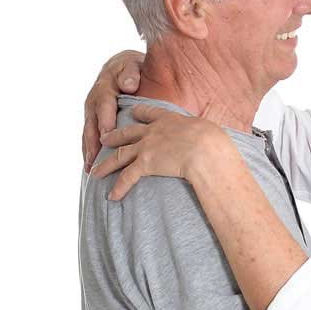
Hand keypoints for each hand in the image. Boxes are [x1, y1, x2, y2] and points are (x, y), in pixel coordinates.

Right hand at [82, 50, 143, 171]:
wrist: (123, 68)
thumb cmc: (131, 69)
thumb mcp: (132, 66)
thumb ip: (130, 74)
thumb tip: (128, 84)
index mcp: (104, 89)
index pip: (104, 107)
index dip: (104, 122)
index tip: (107, 137)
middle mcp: (94, 102)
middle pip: (92, 125)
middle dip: (92, 143)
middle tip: (95, 161)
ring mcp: (91, 113)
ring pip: (88, 134)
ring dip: (88, 151)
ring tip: (90, 169)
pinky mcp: (93, 121)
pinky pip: (90, 137)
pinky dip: (90, 151)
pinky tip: (91, 167)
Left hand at [90, 104, 235, 199]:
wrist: (206, 148)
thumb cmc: (214, 141)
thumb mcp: (209, 130)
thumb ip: (203, 135)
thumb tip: (215, 141)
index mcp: (169, 119)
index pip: (149, 113)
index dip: (139, 113)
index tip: (132, 113)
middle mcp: (153, 131)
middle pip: (127, 133)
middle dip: (113, 137)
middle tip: (103, 139)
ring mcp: (147, 147)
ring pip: (119, 155)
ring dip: (106, 165)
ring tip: (95, 173)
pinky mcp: (145, 164)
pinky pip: (127, 177)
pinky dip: (118, 187)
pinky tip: (111, 196)